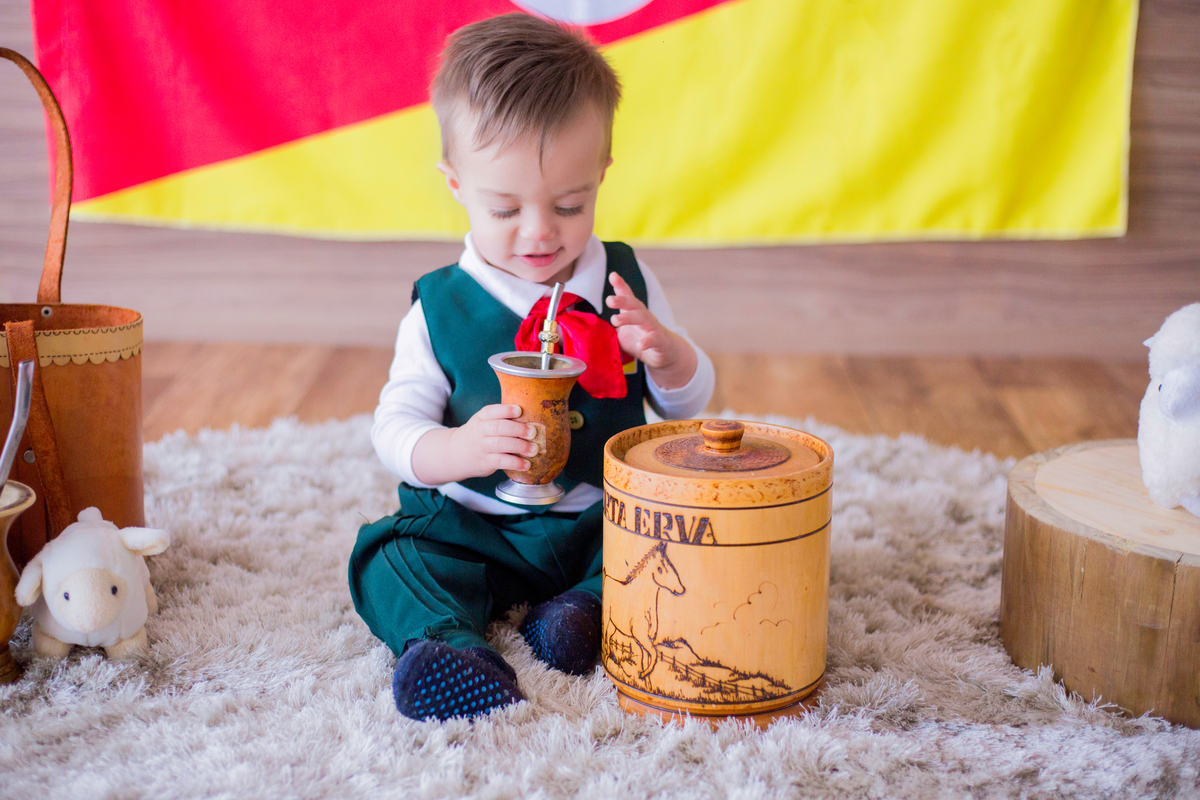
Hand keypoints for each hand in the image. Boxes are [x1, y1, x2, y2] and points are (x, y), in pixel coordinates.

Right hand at [411, 404, 538, 484]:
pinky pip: (501, 462)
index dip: (505, 410)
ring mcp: (482, 447)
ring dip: (519, 447)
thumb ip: (502, 418)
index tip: (519, 410)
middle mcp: (480, 431)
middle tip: (533, 432)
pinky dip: (515, 463)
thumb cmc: (479, 434)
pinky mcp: (485, 462)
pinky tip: (526, 464)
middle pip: (498, 427)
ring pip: (500, 445)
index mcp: (481, 418)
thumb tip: (532, 417)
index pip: (491, 411)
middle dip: (517, 429)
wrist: (456, 453)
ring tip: (534, 449)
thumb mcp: (483, 422)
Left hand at [606, 272, 696, 389]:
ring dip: (628, 318)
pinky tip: (640, 345)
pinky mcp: (660, 341)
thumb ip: (609, 330)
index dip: (620, 285)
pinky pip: (654, 339)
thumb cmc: (642, 340)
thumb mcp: (623, 334)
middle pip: (634, 304)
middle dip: (622, 300)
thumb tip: (590, 330)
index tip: (613, 275)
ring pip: (643, 318)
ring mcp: (653, 327)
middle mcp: (644, 316)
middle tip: (609, 300)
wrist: (666, 353)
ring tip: (615, 320)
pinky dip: (647, 341)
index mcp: (634, 312)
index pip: (627, 296)